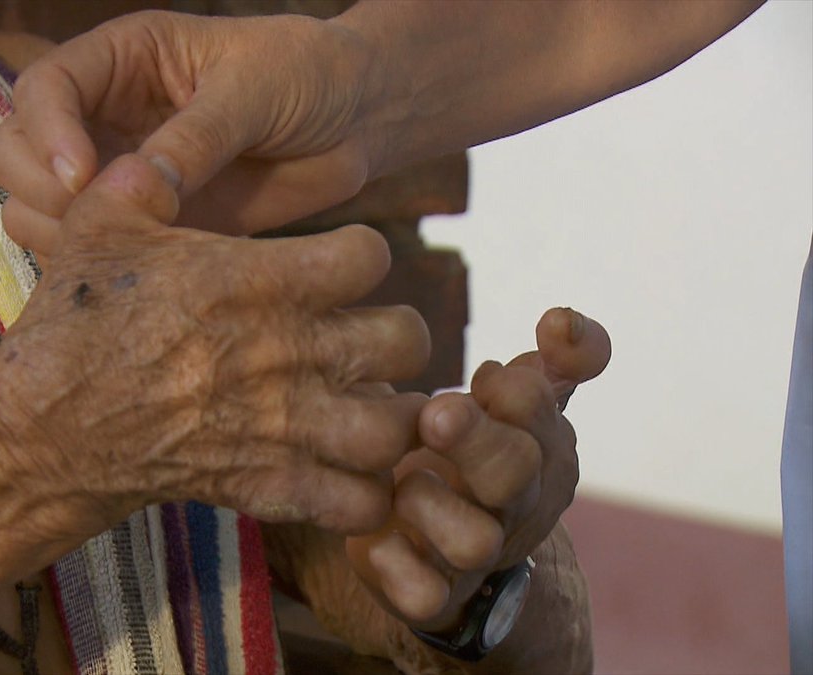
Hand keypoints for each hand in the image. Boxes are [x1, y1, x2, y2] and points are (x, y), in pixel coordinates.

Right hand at [0, 10, 387, 256]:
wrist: (356, 120)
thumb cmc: (308, 75)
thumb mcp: (257, 88)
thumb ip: (198, 134)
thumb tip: (141, 186)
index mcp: (121, 61)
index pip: (44, 88)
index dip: (48, 134)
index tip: (85, 178)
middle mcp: (102, 115)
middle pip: (13, 151)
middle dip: (41, 188)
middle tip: (99, 219)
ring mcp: (115, 174)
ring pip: (35, 207)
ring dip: (59, 234)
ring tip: (126, 246)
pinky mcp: (141, 224)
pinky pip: (87, 250)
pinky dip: (94, 265)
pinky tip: (142, 270)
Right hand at [0, 153, 429, 534]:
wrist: (45, 428)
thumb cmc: (74, 323)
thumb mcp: (100, 225)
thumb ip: (147, 177)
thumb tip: (162, 147)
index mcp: (264, 281)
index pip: (372, 255)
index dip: (361, 255)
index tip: (338, 265)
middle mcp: (290, 353)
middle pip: (407, 338)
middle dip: (396, 335)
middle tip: (365, 337)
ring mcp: (286, 427)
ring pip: (397, 428)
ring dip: (395, 417)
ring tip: (370, 405)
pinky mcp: (269, 487)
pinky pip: (356, 503)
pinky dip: (363, 494)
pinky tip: (344, 471)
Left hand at [344, 308, 610, 630]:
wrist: (442, 547)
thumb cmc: (474, 452)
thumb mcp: (515, 402)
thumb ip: (551, 360)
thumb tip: (564, 320)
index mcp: (539, 448)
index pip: (544, 414)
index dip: (518, 392)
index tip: (484, 374)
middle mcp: (514, 504)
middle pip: (516, 474)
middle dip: (476, 439)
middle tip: (434, 413)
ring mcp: (472, 554)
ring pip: (473, 542)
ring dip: (430, 504)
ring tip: (399, 481)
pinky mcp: (429, 594)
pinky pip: (421, 593)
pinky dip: (394, 563)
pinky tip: (372, 534)